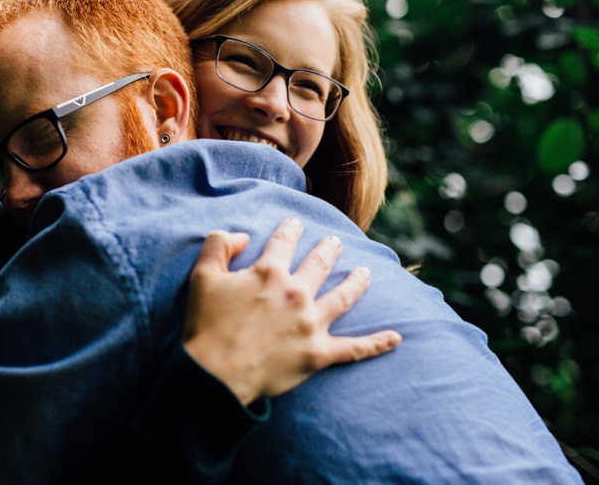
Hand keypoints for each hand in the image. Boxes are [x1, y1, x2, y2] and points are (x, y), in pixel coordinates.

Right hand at [182, 218, 401, 405]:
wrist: (215, 376)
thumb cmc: (206, 326)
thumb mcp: (202, 276)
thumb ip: (219, 245)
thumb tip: (239, 235)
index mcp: (269, 273)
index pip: (284, 243)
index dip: (290, 229)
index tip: (296, 223)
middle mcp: (296, 294)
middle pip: (319, 264)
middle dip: (329, 250)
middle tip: (336, 242)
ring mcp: (311, 324)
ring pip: (343, 297)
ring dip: (357, 282)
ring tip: (366, 272)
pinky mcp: (319, 355)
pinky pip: (355, 348)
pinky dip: (377, 343)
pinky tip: (396, 337)